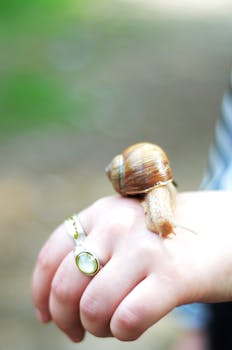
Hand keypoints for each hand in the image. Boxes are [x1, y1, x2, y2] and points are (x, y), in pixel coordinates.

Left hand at [31, 191, 231, 341]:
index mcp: (102, 212)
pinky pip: (126, 320)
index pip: (52, 254)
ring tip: (111, 325)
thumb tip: (51, 300)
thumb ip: (92, 250)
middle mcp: (117, 224)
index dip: (40, 292)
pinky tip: (132, 326)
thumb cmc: (168, 237)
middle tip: (78, 332)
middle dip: (65, 319)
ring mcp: (144, 248)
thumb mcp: (124, 228)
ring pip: (92, 308)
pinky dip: (123, 332)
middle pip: (65, 285)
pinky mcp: (172, 275)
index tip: (46, 315)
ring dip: (97, 328)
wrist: (225, 229)